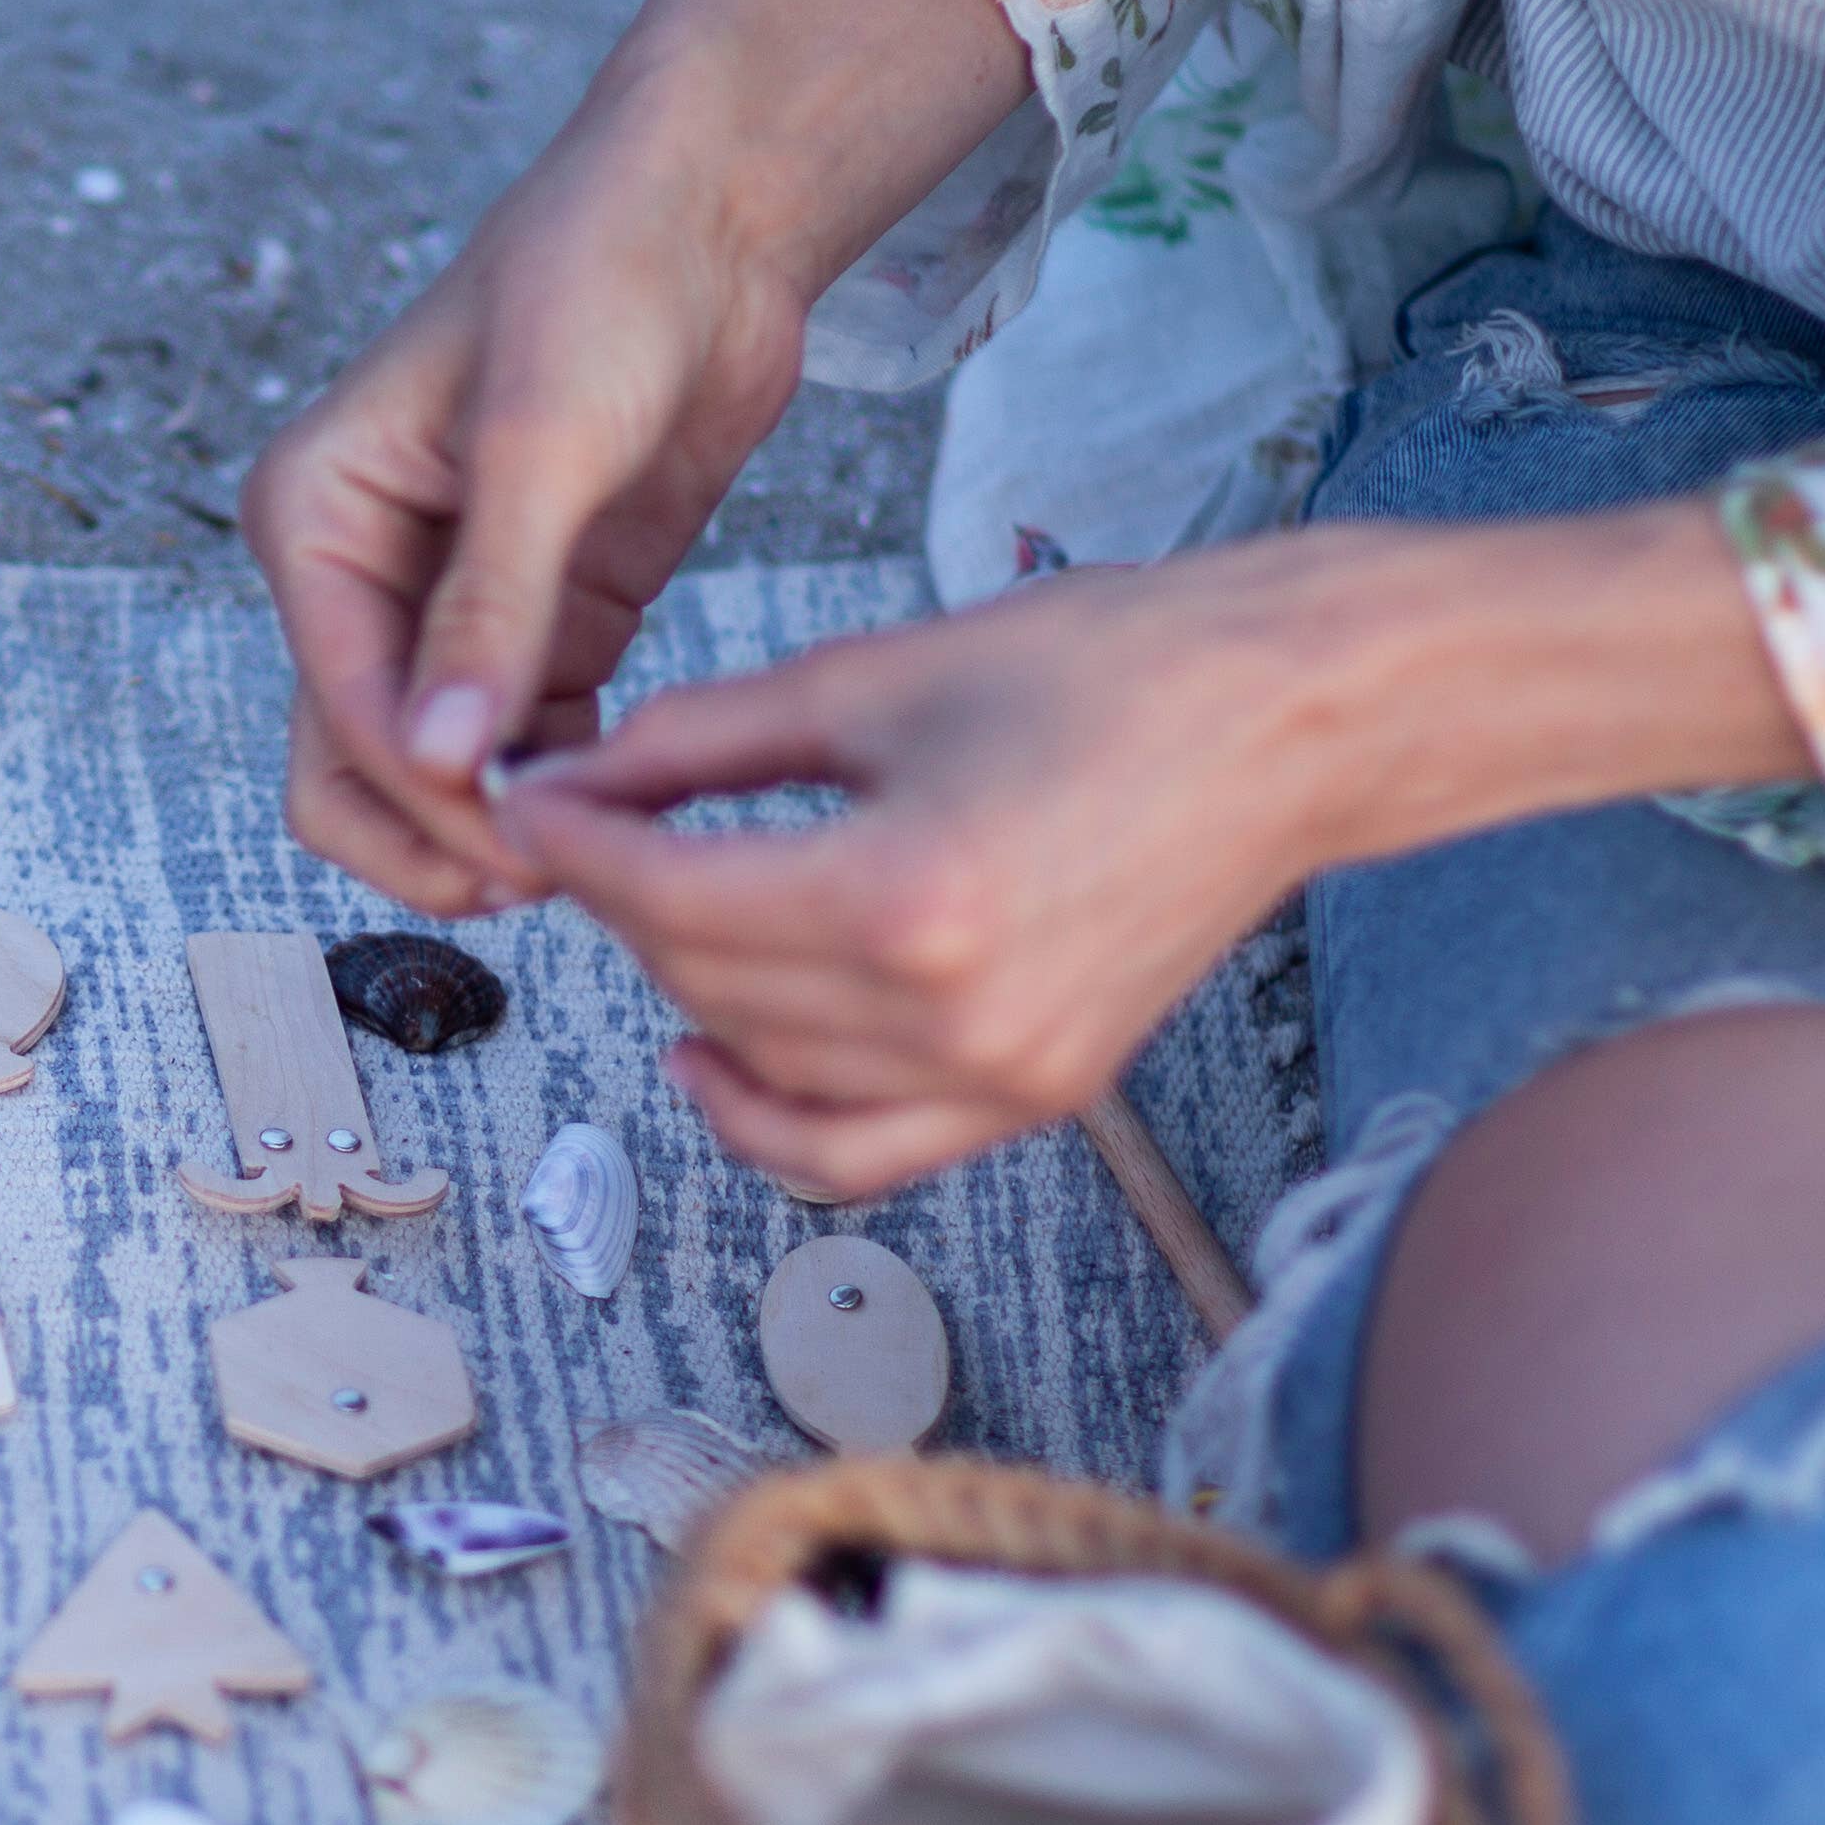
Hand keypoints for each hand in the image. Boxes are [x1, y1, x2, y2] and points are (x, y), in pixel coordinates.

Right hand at [243, 0, 1026, 914]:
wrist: (708, 216)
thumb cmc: (600, 281)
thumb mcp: (542, 443)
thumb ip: (492, 608)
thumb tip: (446, 757)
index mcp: (316, 518)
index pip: (344, 703)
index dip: (424, 791)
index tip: (520, 845)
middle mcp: (361, 570)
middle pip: (352, 762)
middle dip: (428, 834)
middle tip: (536, 878)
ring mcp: (451, 602)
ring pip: (430, 769)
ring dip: (491, 822)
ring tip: (589, 851)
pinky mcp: (541, 616)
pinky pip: (520, 738)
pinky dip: (554, 781)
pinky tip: (619, 797)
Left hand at [493, 555, 1345, 1198]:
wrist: (1293, 725)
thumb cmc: (1116, 670)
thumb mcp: (879, 676)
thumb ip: (705, 740)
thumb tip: (579, 780)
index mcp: (908, 895)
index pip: (669, 895)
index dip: (574, 843)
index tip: (531, 798)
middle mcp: (951, 1016)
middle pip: (704, 981)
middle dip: (618, 901)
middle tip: (584, 827)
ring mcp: (998, 1076)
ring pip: (763, 1072)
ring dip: (683, 991)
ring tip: (653, 906)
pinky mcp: (1032, 1098)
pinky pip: (854, 1154)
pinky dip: (767, 1118)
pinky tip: (710, 1048)